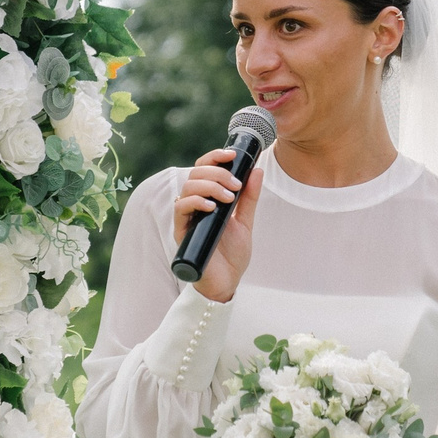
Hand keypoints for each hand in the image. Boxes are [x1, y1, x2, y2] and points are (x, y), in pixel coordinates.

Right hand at [173, 147, 262, 303]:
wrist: (226, 282)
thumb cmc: (232, 255)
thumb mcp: (245, 221)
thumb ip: (249, 197)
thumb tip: (256, 170)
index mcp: (208, 199)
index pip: (204, 169)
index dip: (215, 157)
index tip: (232, 155)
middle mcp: (195, 205)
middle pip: (196, 173)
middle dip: (218, 173)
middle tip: (236, 185)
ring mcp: (187, 218)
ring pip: (188, 187)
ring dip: (210, 186)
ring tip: (229, 198)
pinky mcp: (182, 231)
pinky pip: (181, 208)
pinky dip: (196, 202)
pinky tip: (212, 207)